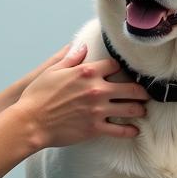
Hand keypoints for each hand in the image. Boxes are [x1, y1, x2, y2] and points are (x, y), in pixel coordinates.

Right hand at [15, 42, 148, 147]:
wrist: (31, 122)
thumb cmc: (38, 96)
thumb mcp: (52, 71)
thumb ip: (71, 58)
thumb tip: (81, 46)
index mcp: (87, 72)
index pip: (114, 65)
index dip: (118, 68)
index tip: (121, 72)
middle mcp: (97, 89)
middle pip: (130, 88)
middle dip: (141, 91)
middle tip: (145, 94)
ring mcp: (98, 110)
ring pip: (130, 109)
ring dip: (139, 109)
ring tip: (142, 110)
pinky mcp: (95, 128)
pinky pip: (120, 130)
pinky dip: (130, 131)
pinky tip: (135, 130)